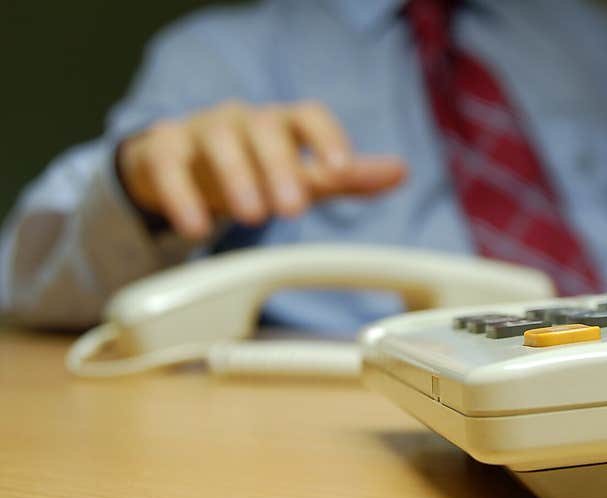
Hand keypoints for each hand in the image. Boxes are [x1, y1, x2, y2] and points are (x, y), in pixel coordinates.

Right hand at [117, 100, 407, 237]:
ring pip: (217, 140)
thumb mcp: (301, 175)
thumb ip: (345, 177)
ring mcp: (200, 131)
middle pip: (264, 128)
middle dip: (281, 166)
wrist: (182, 167)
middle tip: (293, 207)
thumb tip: (401, 171)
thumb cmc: (252, 169)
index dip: (326, 138)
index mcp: (281, 124)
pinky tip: (196, 228)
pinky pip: (167, 167)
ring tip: (253, 215)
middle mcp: (243, 121)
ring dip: (237, 176)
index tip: (340, 170)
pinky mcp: (161, 152)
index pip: (308, 116)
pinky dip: (180, 196)